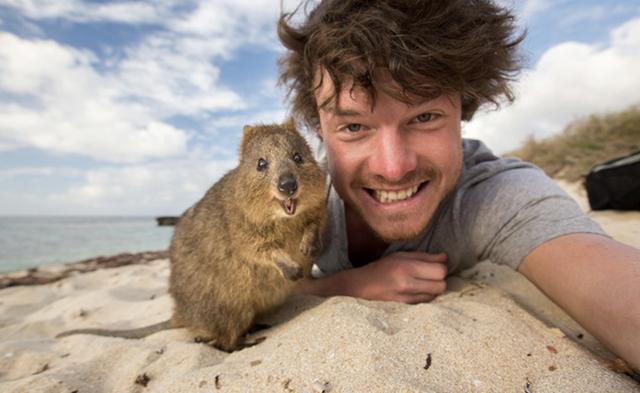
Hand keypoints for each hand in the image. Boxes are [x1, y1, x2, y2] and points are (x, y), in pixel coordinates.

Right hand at [298, 251, 447, 303]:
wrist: (362, 285)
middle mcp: (407, 284)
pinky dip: (425, 297)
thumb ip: (424, 257)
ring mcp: (406, 298)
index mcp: (407, 267)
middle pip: (441, 286)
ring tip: (422, 283)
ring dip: (433, 289)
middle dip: (439, 280)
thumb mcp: (401, 255)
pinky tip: (416, 291)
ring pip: (435, 296)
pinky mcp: (405, 307)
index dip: (441, 268)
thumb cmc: (382, 267)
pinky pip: (425, 303)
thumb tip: (445, 257)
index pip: (440, 271)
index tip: (435, 266)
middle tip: (430, 275)